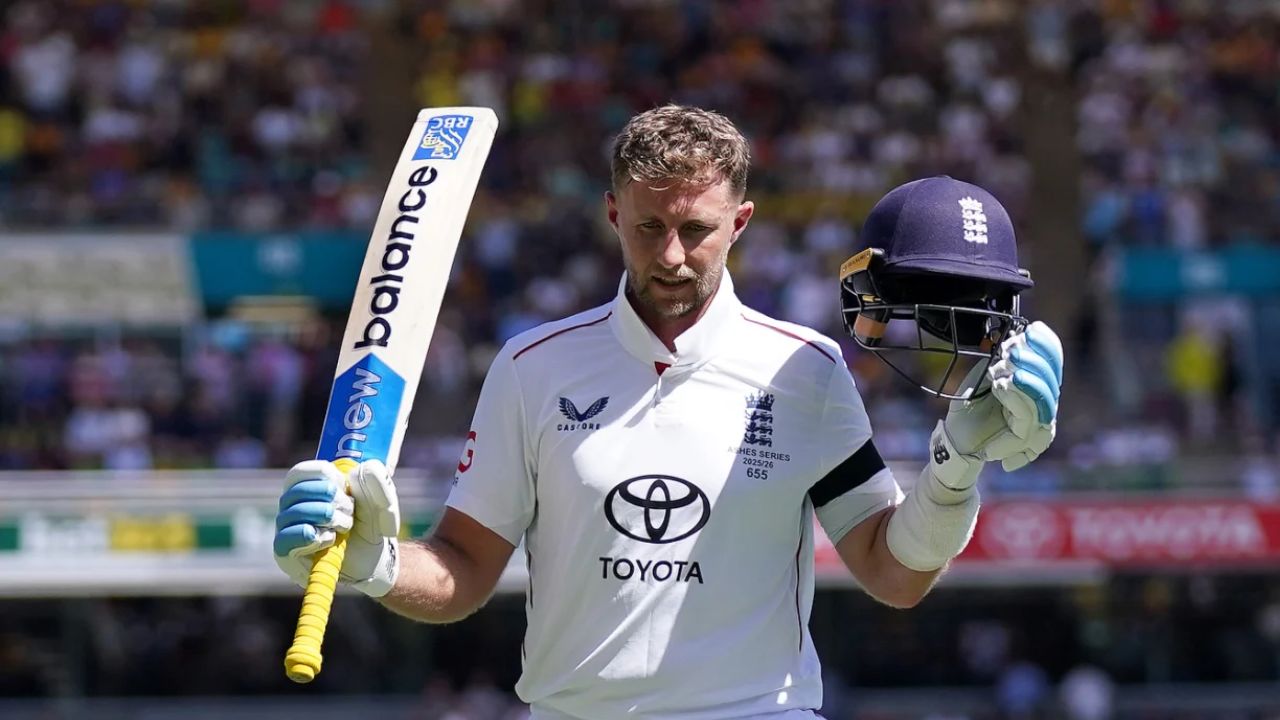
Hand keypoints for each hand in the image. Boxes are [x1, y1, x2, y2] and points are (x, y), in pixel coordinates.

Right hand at [273, 459, 400, 597]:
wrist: (372, 559)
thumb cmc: (369, 524)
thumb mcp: (379, 497)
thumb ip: (374, 478)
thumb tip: (358, 470)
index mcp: (307, 485)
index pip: (300, 472)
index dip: (325, 477)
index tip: (344, 486)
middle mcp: (291, 505)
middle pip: (297, 491)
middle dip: (332, 499)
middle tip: (350, 511)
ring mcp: (285, 528)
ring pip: (294, 513)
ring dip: (327, 517)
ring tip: (345, 527)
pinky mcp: (284, 552)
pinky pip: (285, 539)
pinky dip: (311, 537)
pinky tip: (330, 539)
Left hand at [937, 321, 1063, 486]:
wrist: (956, 436)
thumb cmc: (970, 406)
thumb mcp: (983, 376)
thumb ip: (1001, 361)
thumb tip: (1017, 339)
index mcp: (1036, 384)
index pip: (1052, 362)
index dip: (1047, 345)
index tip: (1034, 328)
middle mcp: (1043, 402)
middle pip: (1051, 380)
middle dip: (1033, 361)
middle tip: (1011, 349)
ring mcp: (1036, 421)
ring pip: (1043, 399)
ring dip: (1024, 381)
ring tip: (1002, 369)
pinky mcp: (1022, 437)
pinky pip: (1026, 417)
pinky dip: (1014, 398)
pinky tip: (1001, 385)